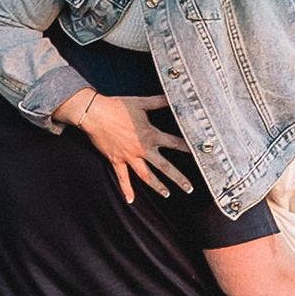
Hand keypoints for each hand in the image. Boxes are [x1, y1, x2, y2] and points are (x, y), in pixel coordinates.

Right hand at [54, 86, 195, 204]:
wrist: (95, 113)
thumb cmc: (118, 106)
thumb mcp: (141, 103)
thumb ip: (158, 101)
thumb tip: (172, 95)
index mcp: (150, 135)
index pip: (174, 143)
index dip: (187, 148)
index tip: (199, 155)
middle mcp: (142, 149)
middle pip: (164, 166)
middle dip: (178, 178)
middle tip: (189, 188)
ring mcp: (129, 157)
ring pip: (146, 176)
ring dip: (157, 186)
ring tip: (167, 194)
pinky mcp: (116, 160)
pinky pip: (122, 178)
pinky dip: (126, 190)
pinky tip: (131, 200)